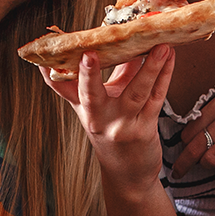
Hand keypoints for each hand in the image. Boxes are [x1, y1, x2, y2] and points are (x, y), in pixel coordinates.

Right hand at [40, 47, 172, 189]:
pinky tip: (170, 58)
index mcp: (85, 109)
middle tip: (89, 54)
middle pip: (90, 95)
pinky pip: (155, 99)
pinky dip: (164, 76)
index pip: (64, 88)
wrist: (128, 175)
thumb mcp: (107, 105)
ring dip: (149, 68)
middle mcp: (98, 118)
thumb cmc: (115, 133)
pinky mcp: (143, 130)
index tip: (44, 59)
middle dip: (89, 74)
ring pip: (135, 93)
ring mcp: (121, 126)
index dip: (52, 74)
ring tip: (161, 46)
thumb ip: (118, 72)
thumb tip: (128, 39)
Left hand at [172, 88, 214, 176]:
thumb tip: (186, 139)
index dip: (183, 147)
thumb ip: (208, 117)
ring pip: (213, 158)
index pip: (189, 133)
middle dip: (184, 164)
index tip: (181, 155)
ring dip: (209, 165)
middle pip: (197, 148)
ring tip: (211, 164)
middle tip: (178, 173)